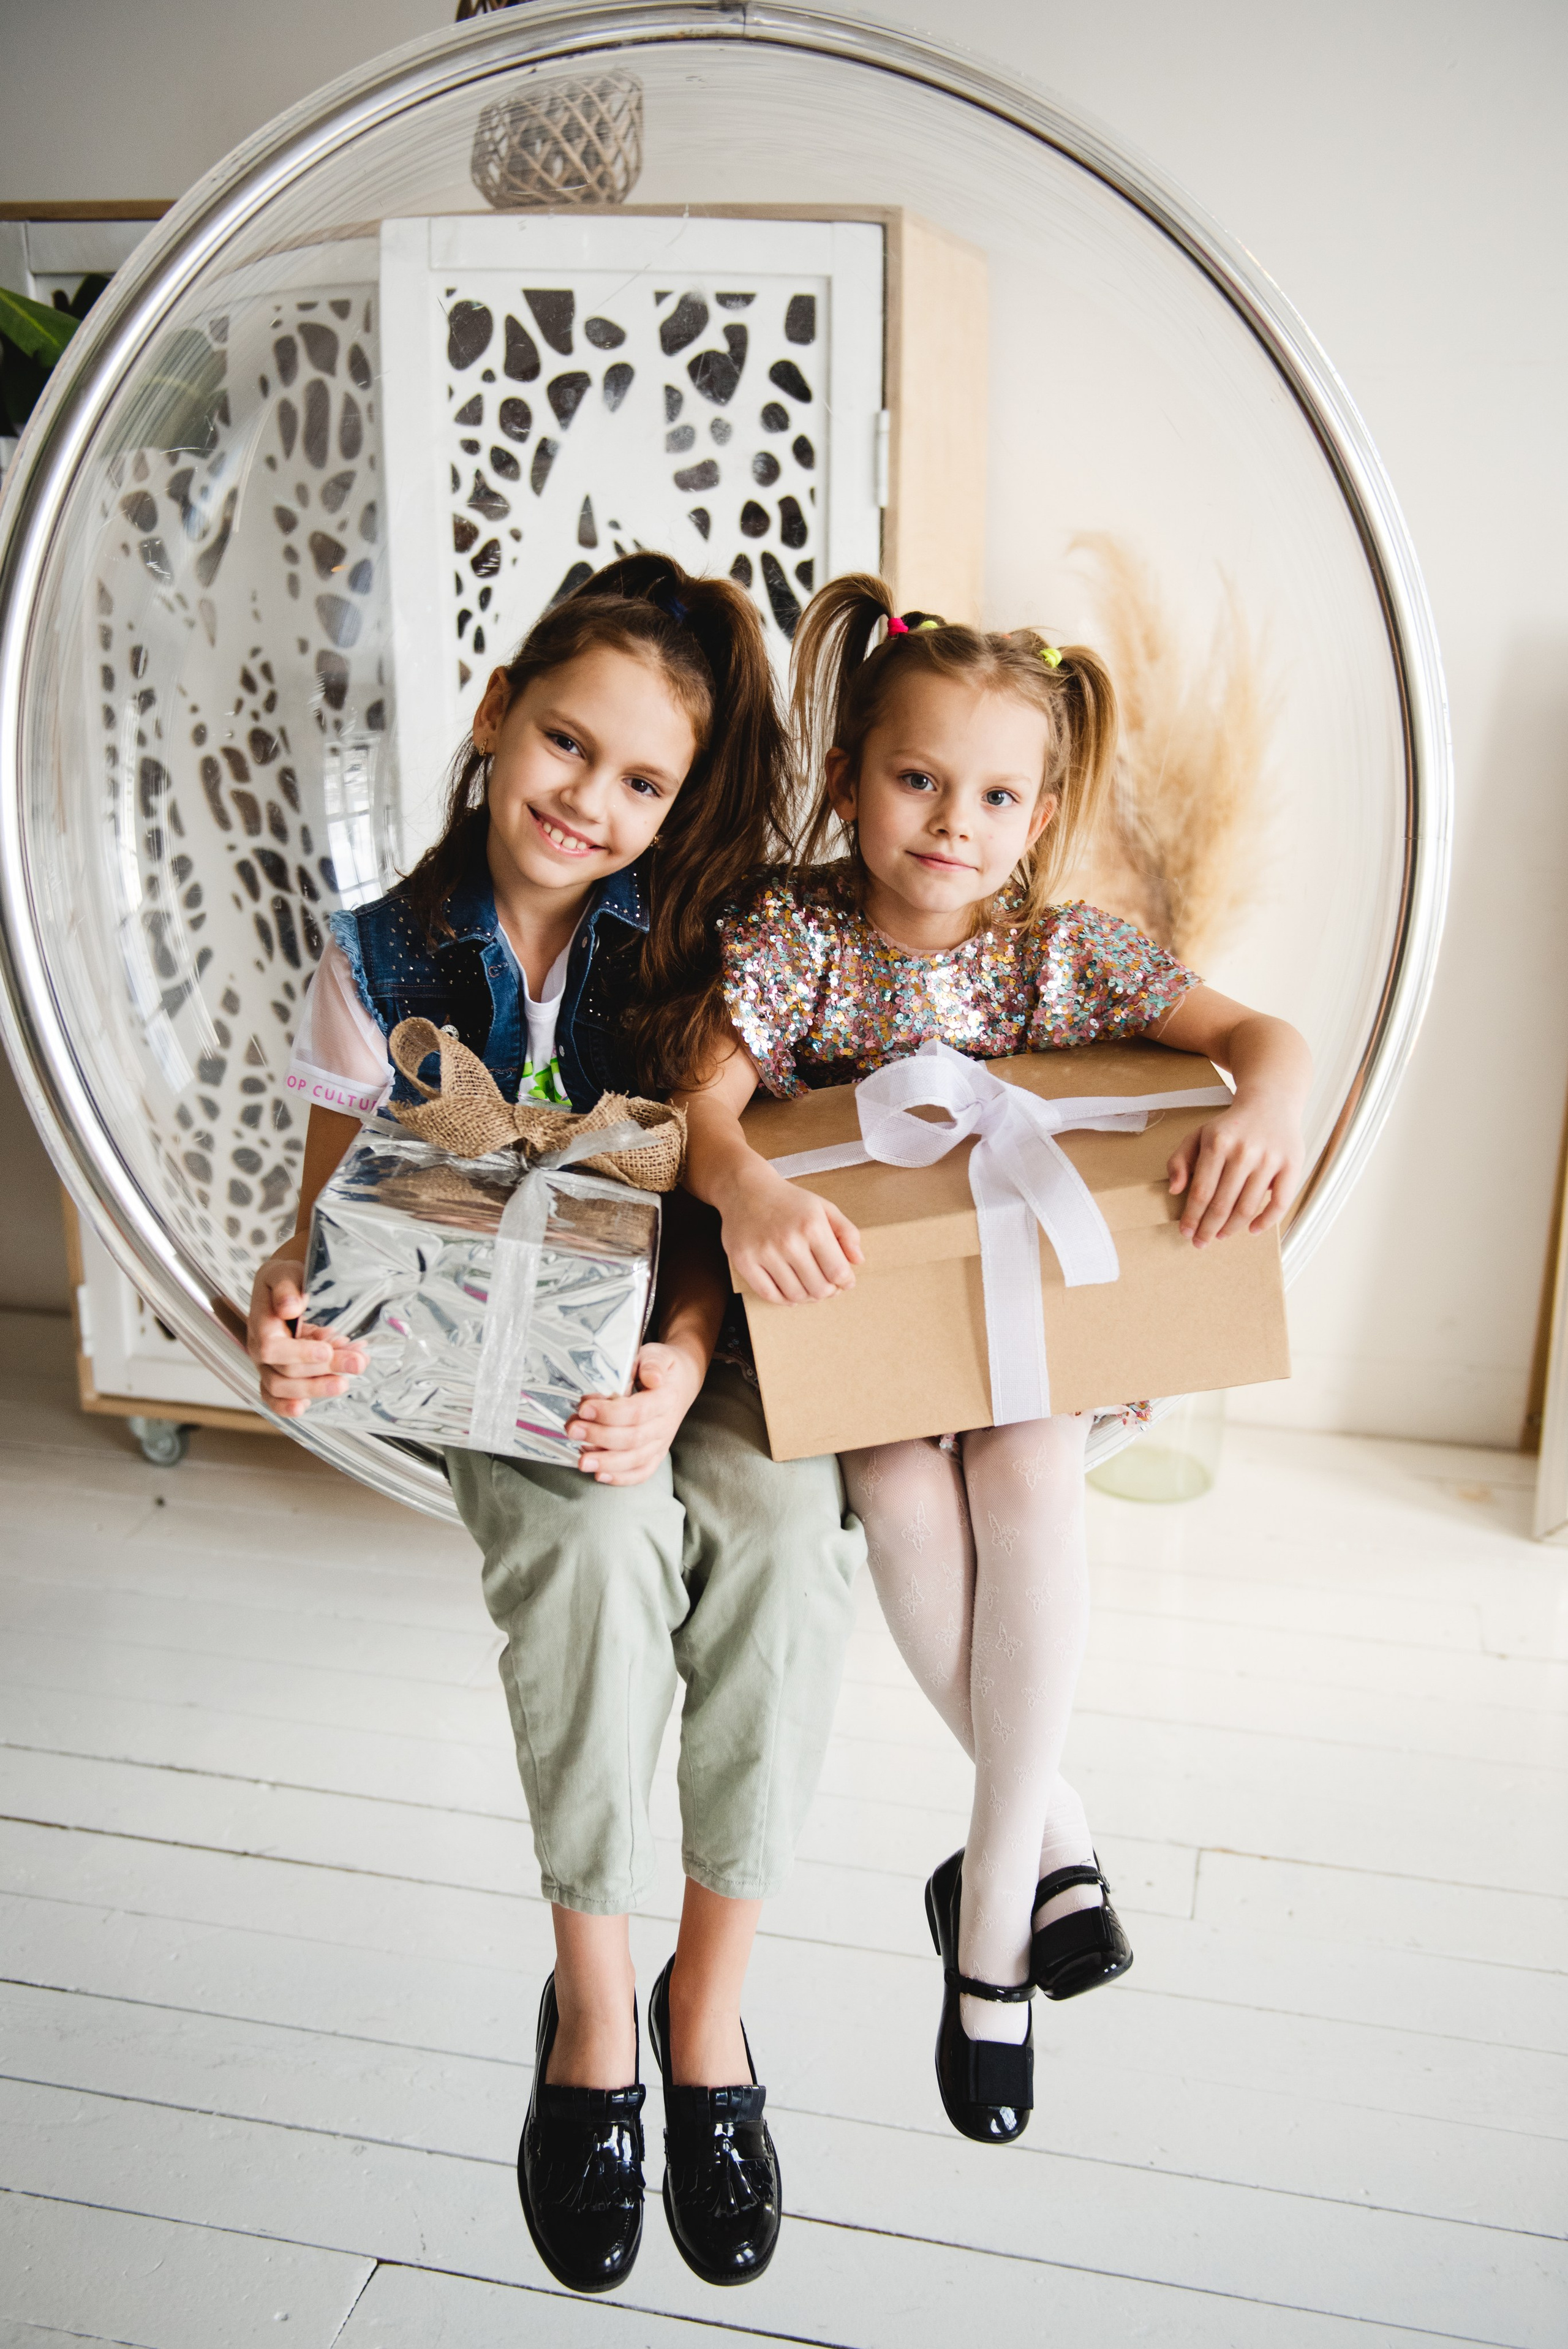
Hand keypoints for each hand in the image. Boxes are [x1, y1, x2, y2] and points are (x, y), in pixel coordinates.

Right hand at [247, 1244, 365, 1417]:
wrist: (284, 1287)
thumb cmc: (286, 1281)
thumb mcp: (286, 1273)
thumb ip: (286, 1288)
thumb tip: (290, 1308)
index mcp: (261, 1323)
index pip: (271, 1348)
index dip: (300, 1353)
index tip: (327, 1349)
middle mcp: (259, 1349)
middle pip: (283, 1372)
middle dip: (323, 1370)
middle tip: (357, 1363)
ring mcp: (267, 1365)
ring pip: (281, 1389)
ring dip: (315, 1388)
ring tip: (344, 1382)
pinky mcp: (276, 1375)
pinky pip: (273, 1398)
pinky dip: (286, 1406)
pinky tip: (305, 1407)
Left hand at [567, 1338, 704, 1484]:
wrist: (680, 1381)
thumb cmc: (662, 1367)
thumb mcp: (658, 1355)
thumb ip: (653, 1364)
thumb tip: (652, 1378)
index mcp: (666, 1399)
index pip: (637, 1412)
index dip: (609, 1413)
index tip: (584, 1408)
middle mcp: (665, 1425)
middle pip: (632, 1439)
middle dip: (599, 1437)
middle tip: (572, 1429)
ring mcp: (661, 1442)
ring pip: (635, 1460)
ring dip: (606, 1462)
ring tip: (581, 1460)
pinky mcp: (655, 1453)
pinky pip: (641, 1472)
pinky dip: (621, 1478)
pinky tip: (600, 1476)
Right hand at [717, 1158, 863, 1305]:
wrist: (745, 1188)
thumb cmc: (788, 1201)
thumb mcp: (824, 1208)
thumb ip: (847, 1232)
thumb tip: (858, 1261)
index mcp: (812, 1226)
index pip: (838, 1272)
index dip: (845, 1281)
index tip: (844, 1280)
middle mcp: (788, 1241)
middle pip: (819, 1288)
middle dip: (828, 1291)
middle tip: (827, 1285)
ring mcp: (764, 1253)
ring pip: (795, 1295)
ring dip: (807, 1297)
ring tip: (809, 1286)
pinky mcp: (744, 1262)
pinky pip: (769, 1295)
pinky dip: (784, 1300)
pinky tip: (790, 1292)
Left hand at [1167, 1090, 1302, 1247]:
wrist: (1270, 1102)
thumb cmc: (1231, 1125)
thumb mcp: (1198, 1134)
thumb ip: (1179, 1160)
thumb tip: (1175, 1189)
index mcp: (1217, 1143)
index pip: (1201, 1191)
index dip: (1192, 1217)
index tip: (1186, 1232)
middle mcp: (1243, 1151)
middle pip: (1222, 1203)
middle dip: (1208, 1228)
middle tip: (1201, 1242)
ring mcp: (1269, 1159)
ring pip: (1248, 1206)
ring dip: (1232, 1227)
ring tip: (1221, 1235)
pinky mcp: (1292, 1165)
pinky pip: (1280, 1203)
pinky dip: (1265, 1221)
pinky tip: (1252, 1229)